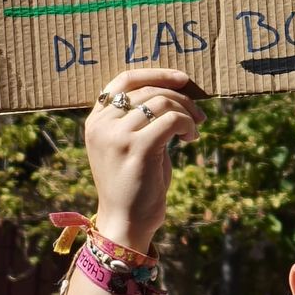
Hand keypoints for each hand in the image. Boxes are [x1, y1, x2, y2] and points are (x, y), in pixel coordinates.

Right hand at [86, 68, 204, 249]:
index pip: (124, 79)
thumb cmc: (135, 182)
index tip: (183, 78)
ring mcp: (116, 136)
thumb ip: (140, 116)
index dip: (156, 72)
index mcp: (96, 120)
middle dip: (180, 97)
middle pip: (149, 90)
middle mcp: (101, 125)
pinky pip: (172, 119)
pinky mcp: (136, 148)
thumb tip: (175, 87)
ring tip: (194, 129)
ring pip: (162, 102)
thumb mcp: (131, 143)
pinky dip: (188, 124)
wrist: (126, 222)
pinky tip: (191, 139)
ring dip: (187, 112)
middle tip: (199, 114)